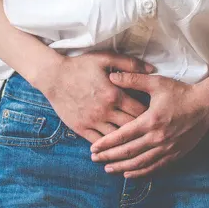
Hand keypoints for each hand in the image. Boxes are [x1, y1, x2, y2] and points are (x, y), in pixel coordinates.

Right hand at [33, 51, 155, 143]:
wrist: (53, 76)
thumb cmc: (80, 66)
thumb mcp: (106, 58)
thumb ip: (130, 64)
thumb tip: (152, 69)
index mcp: (114, 95)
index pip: (141, 111)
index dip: (151, 115)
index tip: (156, 116)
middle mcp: (106, 111)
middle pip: (132, 127)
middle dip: (143, 130)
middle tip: (150, 132)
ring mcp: (93, 122)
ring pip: (116, 139)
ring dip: (127, 142)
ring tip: (137, 144)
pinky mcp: (81, 128)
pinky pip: (99, 143)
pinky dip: (108, 147)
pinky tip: (116, 149)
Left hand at [89, 71, 208, 177]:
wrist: (206, 105)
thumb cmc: (181, 92)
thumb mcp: (156, 83)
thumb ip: (133, 79)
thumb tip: (111, 76)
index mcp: (150, 120)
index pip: (123, 135)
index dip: (106, 143)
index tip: (93, 148)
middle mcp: (157, 137)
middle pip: (128, 152)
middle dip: (109, 157)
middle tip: (94, 160)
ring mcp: (167, 148)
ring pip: (140, 162)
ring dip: (122, 167)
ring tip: (108, 169)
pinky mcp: (175, 154)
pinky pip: (155, 167)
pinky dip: (141, 172)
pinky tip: (129, 173)